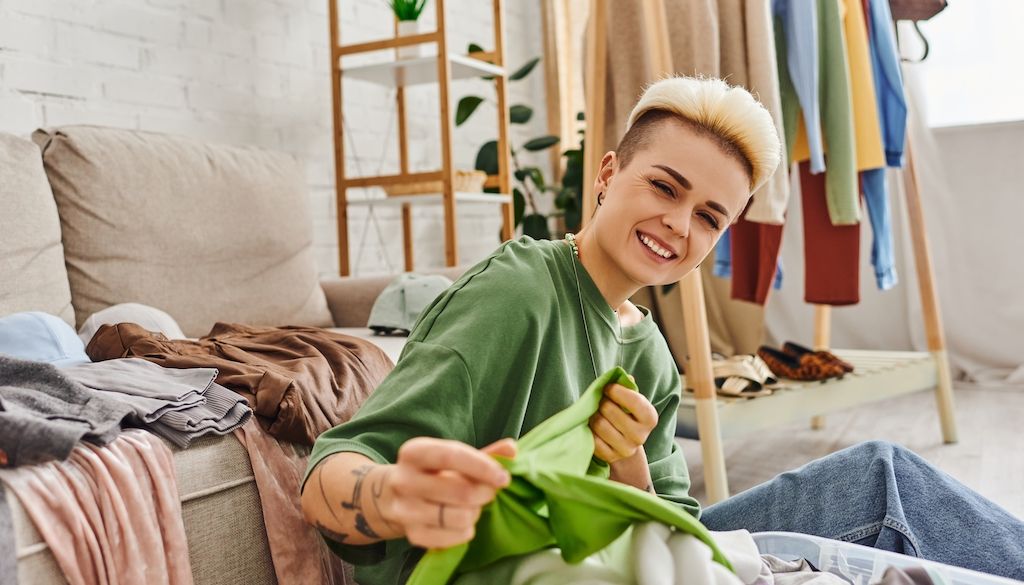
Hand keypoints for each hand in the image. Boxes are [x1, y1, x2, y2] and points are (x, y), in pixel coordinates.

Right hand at [380, 437, 515, 548]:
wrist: (390, 496)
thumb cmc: (431, 472)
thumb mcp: (452, 456)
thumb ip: (484, 452)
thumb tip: (512, 450)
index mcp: (414, 452)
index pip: (452, 456)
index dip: (482, 467)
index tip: (504, 477)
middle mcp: (403, 480)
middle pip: (461, 492)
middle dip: (485, 493)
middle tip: (489, 492)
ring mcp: (405, 510)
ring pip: (459, 517)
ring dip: (475, 512)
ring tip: (472, 506)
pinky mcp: (411, 535)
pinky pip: (453, 537)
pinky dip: (466, 531)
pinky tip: (461, 522)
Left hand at [589, 380, 657, 463]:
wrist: (624, 442)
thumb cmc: (626, 414)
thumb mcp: (631, 400)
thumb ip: (627, 386)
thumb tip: (625, 377)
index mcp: (650, 418)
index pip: (634, 401)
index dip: (617, 391)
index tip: (608, 388)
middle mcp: (641, 436)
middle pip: (610, 410)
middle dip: (602, 402)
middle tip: (601, 401)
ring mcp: (626, 449)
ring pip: (600, 424)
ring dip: (594, 415)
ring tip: (596, 413)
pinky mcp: (610, 457)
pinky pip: (593, 439)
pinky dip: (590, 430)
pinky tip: (594, 427)